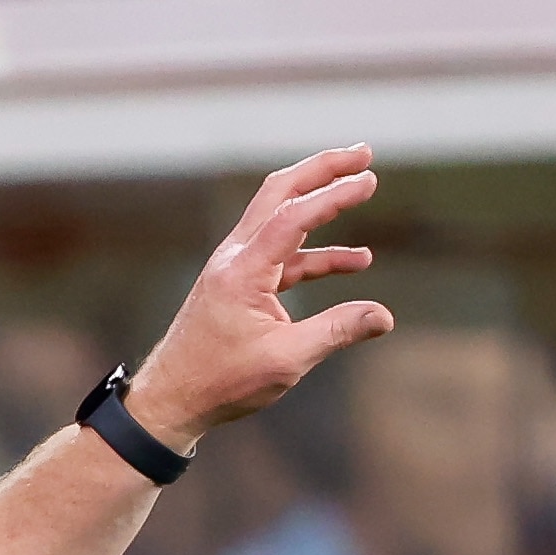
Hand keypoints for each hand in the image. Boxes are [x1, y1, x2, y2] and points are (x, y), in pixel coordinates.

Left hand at [121, 145, 394, 452]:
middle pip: (280, 193)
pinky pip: (283, 255)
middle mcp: (234, 258)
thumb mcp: (285, 360)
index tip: (370, 179)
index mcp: (242, 270)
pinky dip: (316, 252)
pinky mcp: (237, 284)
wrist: (170, 400)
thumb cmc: (220, 382)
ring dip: (321, 204)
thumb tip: (385, 318)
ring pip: (280, 218)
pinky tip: (356, 260)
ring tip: (362, 188)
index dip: (334, 195)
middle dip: (322, 169)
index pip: (293, 216)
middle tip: (363, 153)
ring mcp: (233, 268)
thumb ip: (336, 332)